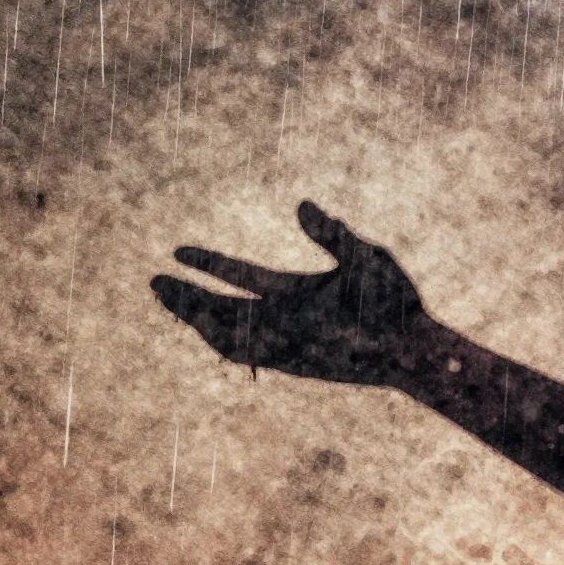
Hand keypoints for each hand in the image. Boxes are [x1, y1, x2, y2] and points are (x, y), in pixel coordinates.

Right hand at [151, 200, 434, 386]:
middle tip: (153, 282)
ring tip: (161, 294)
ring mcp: (284, 339)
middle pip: (225, 304)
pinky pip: (244, 352)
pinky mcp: (289, 359)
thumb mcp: (361, 257)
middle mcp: (284, 316)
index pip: (242, 276)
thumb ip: (330, 235)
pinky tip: (194, 320)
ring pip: (226, 329)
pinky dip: (216, 337)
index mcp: (295, 291)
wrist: (410, 344)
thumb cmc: (395, 301)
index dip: (210, 264)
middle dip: (189, 295)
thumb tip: (302, 205)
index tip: (179, 251)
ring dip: (193, 313)